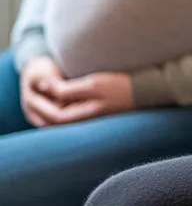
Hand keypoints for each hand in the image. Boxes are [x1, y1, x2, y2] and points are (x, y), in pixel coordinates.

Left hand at [19, 58, 133, 126]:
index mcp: (82, 117)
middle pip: (53, 120)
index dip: (38, 104)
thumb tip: (43, 87)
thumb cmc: (120, 85)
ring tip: (45, 88)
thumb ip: (66, 88)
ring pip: (60, 115)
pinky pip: (69, 110)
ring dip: (50, 105)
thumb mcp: (92, 84)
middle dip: (41, 108)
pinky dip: (60, 103)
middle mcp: (83, 120)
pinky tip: (61, 90)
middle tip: (34, 90)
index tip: (33, 87)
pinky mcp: (92, 110)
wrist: (144, 89)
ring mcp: (88, 116)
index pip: (51, 116)